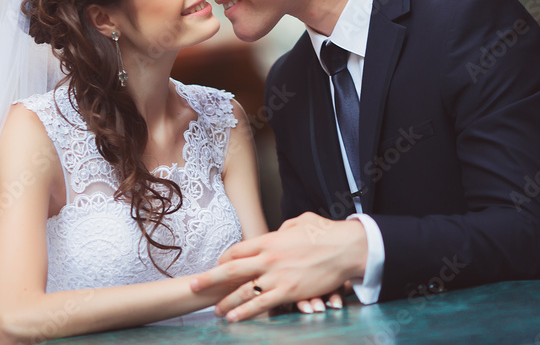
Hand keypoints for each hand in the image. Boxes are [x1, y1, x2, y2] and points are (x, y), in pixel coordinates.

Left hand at [189, 213, 366, 321]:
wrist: (346, 248)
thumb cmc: (326, 233)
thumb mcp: (300, 221)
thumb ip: (284, 228)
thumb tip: (278, 231)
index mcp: (270, 240)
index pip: (237, 250)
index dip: (224, 259)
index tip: (218, 265)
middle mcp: (268, 258)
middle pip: (231, 269)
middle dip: (209, 280)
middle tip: (193, 286)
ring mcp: (277, 276)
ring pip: (243, 291)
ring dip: (226, 302)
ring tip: (215, 310)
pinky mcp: (289, 292)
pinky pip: (262, 305)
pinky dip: (245, 312)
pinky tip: (233, 318)